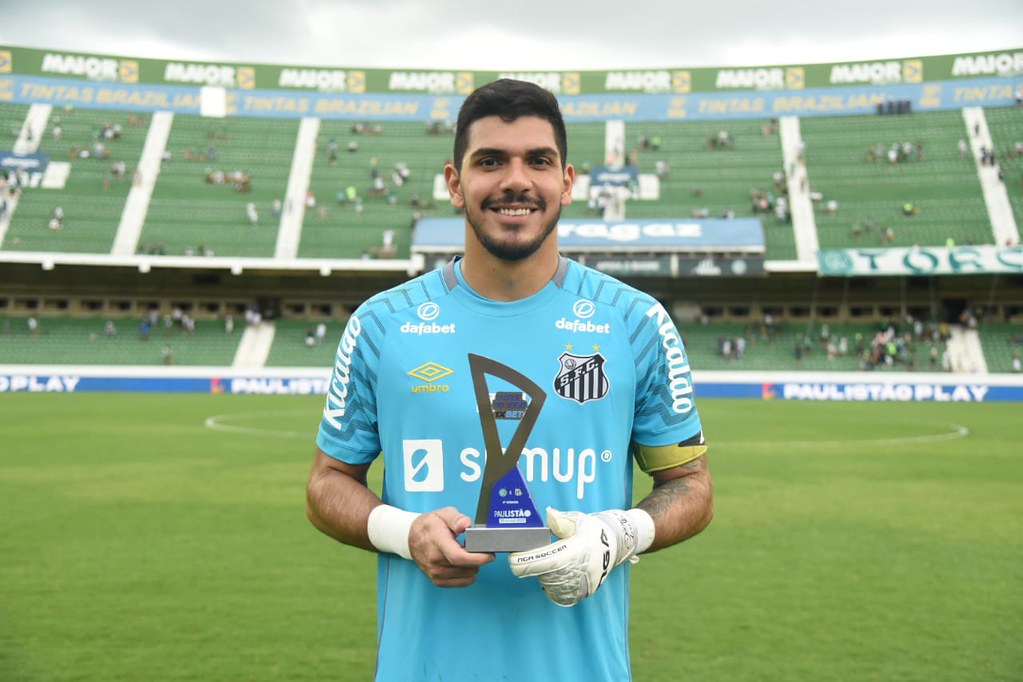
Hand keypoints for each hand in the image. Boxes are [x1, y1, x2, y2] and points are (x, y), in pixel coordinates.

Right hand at [408, 507, 493, 587]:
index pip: (459, 557)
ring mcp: (435, 573)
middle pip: (466, 568)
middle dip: (479, 559)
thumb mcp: (443, 514)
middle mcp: (435, 560)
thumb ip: (456, 518)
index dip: (478, 558)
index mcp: (437, 542)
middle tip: (479, 549)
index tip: (490, 555)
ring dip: (473, 567)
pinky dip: (467, 574)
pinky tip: (463, 563)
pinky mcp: (437, 581)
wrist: (410, 537)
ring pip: (467, 576)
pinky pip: (462, 583)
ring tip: (467, 554)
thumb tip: (466, 524)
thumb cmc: (429, 526)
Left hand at [508, 507, 639, 606]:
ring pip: (548, 584)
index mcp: (575, 553)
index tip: (514, 557)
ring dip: (544, 574)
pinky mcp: (581, 594)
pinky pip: (557, 593)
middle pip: (542, 574)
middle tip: (539, 553)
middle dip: (535, 564)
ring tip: (553, 561)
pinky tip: (557, 573)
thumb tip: (550, 515)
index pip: (544, 562)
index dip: (525, 561)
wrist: (614, 547)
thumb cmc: (592, 531)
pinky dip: (552, 584)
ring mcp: (580, 586)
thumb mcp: (579, 521)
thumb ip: (561, 520)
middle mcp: (578, 572)